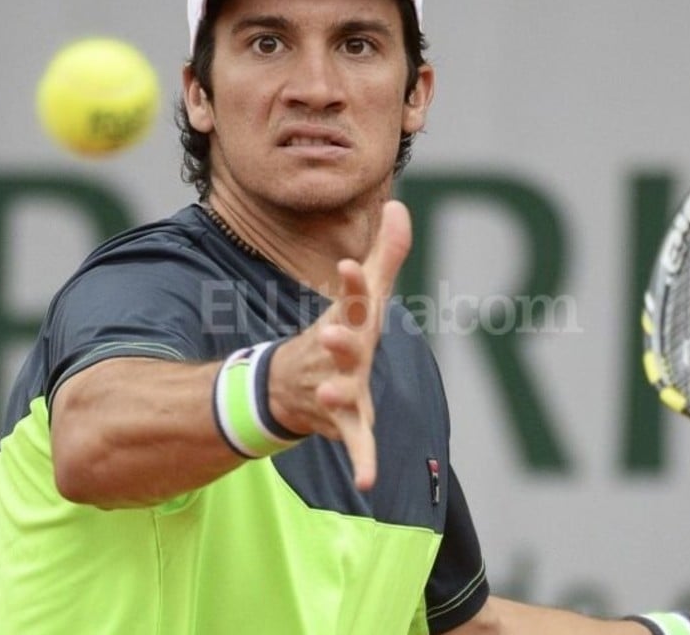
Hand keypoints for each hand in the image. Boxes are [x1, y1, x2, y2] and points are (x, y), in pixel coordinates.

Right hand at [268, 200, 411, 489]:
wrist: (289, 387)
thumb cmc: (339, 334)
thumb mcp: (365, 296)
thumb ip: (386, 254)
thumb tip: (400, 205)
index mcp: (347, 321)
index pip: (350, 299)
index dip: (351, 283)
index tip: (348, 265)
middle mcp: (338, 353)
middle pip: (340, 346)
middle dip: (337, 339)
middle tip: (332, 331)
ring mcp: (337, 388)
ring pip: (337, 393)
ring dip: (337, 394)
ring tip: (333, 396)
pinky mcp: (344, 423)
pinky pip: (355, 444)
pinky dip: (361, 462)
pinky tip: (368, 483)